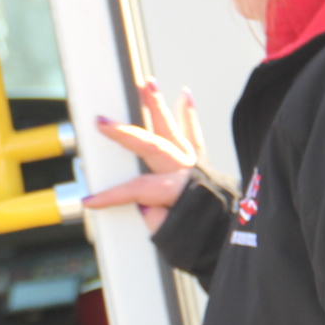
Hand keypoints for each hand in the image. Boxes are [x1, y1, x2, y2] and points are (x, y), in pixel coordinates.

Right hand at [83, 81, 206, 232]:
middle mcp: (188, 170)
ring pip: (173, 129)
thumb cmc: (201, 240)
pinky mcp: (201, 163)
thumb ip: (151, 216)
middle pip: (153, 145)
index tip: (91, 201)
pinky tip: (186, 96)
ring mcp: (196, 163)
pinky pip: (193, 135)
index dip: (110, 195)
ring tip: (148, 83)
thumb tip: (140, 201)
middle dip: (126, 133)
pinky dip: (189, 116)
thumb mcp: (170, 237)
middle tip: (103, 121)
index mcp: (179, 189)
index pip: (137, 188)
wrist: (233, 242)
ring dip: (159, 105)